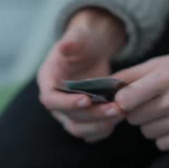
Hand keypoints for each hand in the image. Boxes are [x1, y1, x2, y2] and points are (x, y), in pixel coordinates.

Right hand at [37, 8, 126, 141]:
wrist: (92, 49)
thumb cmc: (83, 40)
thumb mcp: (79, 35)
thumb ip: (72, 40)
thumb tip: (64, 46)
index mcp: (47, 80)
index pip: (50, 99)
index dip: (66, 103)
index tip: (87, 100)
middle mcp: (55, 100)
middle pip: (68, 117)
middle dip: (92, 115)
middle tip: (116, 108)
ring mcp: (68, 111)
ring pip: (78, 129)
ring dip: (99, 125)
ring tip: (121, 113)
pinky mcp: (82, 117)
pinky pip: (90, 132)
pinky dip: (103, 130)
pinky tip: (118, 120)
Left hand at [113, 47, 168, 150]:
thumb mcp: (162, 62)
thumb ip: (131, 75)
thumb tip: (102, 87)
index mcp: (166, 77)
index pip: (125, 100)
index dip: (122, 100)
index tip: (128, 97)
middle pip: (135, 118)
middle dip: (136, 111)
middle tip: (150, 101)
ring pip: (147, 133)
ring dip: (150, 123)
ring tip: (165, 109)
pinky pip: (163, 144)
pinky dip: (163, 135)